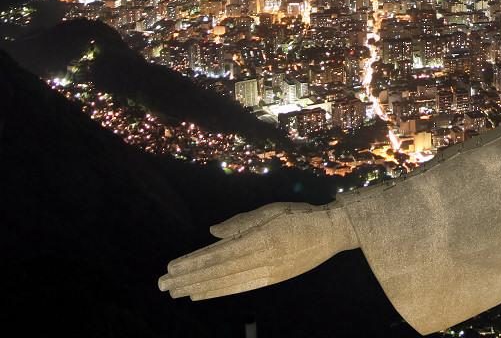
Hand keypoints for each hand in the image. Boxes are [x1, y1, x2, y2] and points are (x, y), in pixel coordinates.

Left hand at [158, 201, 357, 299]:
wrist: (332, 232)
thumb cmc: (300, 215)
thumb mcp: (270, 211)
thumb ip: (241, 222)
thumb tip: (212, 232)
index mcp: (259, 239)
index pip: (218, 254)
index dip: (193, 263)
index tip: (172, 268)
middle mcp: (260, 258)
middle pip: (217, 272)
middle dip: (188, 279)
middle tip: (163, 284)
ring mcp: (267, 272)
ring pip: (225, 282)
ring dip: (198, 287)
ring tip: (177, 291)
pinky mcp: (272, 279)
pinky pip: (240, 287)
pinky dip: (218, 291)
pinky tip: (202, 293)